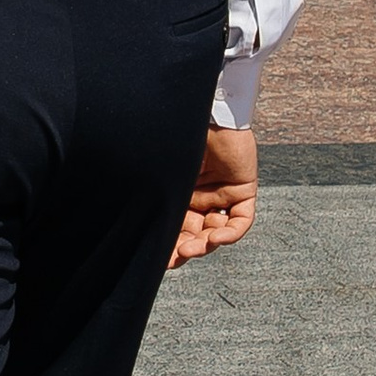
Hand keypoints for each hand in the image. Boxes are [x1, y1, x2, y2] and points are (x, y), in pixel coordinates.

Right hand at [168, 124, 256, 265]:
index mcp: (179, 194)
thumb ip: (155, 198)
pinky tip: (217, 237)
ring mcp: (223, 195)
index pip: (177, 228)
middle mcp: (201, 197)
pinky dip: (231, 233)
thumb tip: (132, 227)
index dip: (170, 247)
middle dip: (188, 249)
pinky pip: (241, 220)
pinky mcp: (243, 190)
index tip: (161, 260)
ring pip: (218, 232)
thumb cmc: (173, 138)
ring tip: (195, 247)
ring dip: (207, 244)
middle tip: (178, 256)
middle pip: (197, 234)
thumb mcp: (162, 176)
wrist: (202, 114)